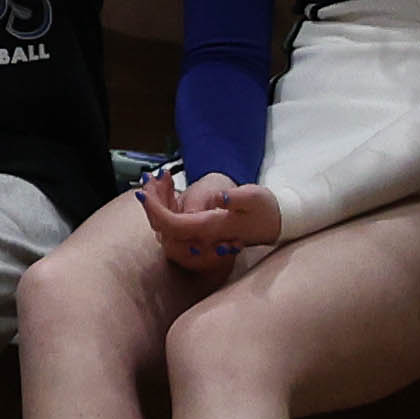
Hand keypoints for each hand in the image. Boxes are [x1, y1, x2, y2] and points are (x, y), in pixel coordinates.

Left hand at [143, 166, 276, 274]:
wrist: (276, 222)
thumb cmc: (264, 208)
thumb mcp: (254, 198)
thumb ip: (236, 199)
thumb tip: (221, 198)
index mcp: (212, 228)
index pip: (173, 225)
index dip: (155, 210)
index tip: (143, 192)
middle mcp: (202, 239)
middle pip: (163, 228)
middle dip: (151, 204)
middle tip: (149, 179)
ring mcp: (200, 240)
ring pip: (166, 228)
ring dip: (157, 203)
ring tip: (159, 179)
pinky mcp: (200, 236)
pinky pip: (173, 226)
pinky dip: (165, 206)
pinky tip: (167, 187)